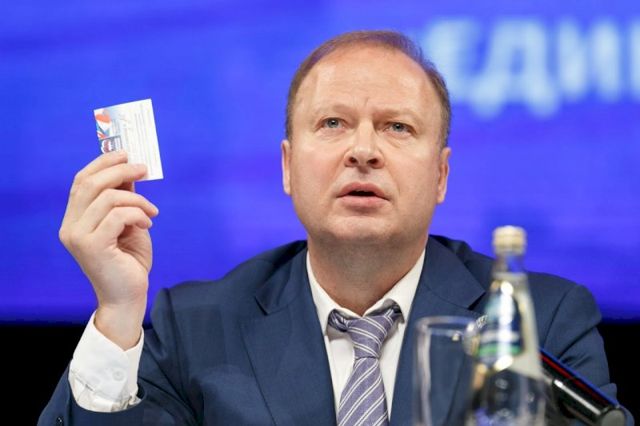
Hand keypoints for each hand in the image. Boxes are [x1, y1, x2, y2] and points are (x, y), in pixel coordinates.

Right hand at [59, 151, 158, 347]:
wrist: (128, 296)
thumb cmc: (129, 261)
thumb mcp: (128, 223)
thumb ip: (124, 199)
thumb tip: (131, 170)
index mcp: (74, 219)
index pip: (81, 181)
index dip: (102, 163)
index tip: (126, 154)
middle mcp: (70, 227)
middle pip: (90, 183)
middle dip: (120, 170)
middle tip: (143, 169)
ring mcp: (78, 237)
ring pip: (107, 198)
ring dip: (137, 198)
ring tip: (152, 211)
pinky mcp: (92, 247)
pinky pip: (118, 215)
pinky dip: (138, 213)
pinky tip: (148, 223)